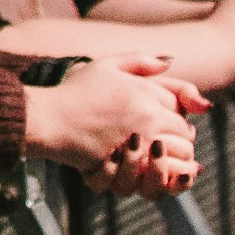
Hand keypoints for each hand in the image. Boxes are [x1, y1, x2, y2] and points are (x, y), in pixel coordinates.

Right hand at [20, 55, 206, 194]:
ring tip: (158, 157)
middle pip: (185, 132)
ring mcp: (140, 140)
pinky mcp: (130, 163)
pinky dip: (163, 173)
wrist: (49, 118)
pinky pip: (162, 173)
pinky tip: (150, 169)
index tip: (164, 121)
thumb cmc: (74, 91)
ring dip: (175, 158)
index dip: (176, 114)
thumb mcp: (105, 65)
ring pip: (181, 155)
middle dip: (179, 139)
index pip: (181, 105)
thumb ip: (140, 60)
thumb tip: (170, 61)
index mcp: (145, 90)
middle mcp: (148, 114)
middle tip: (162, 142)